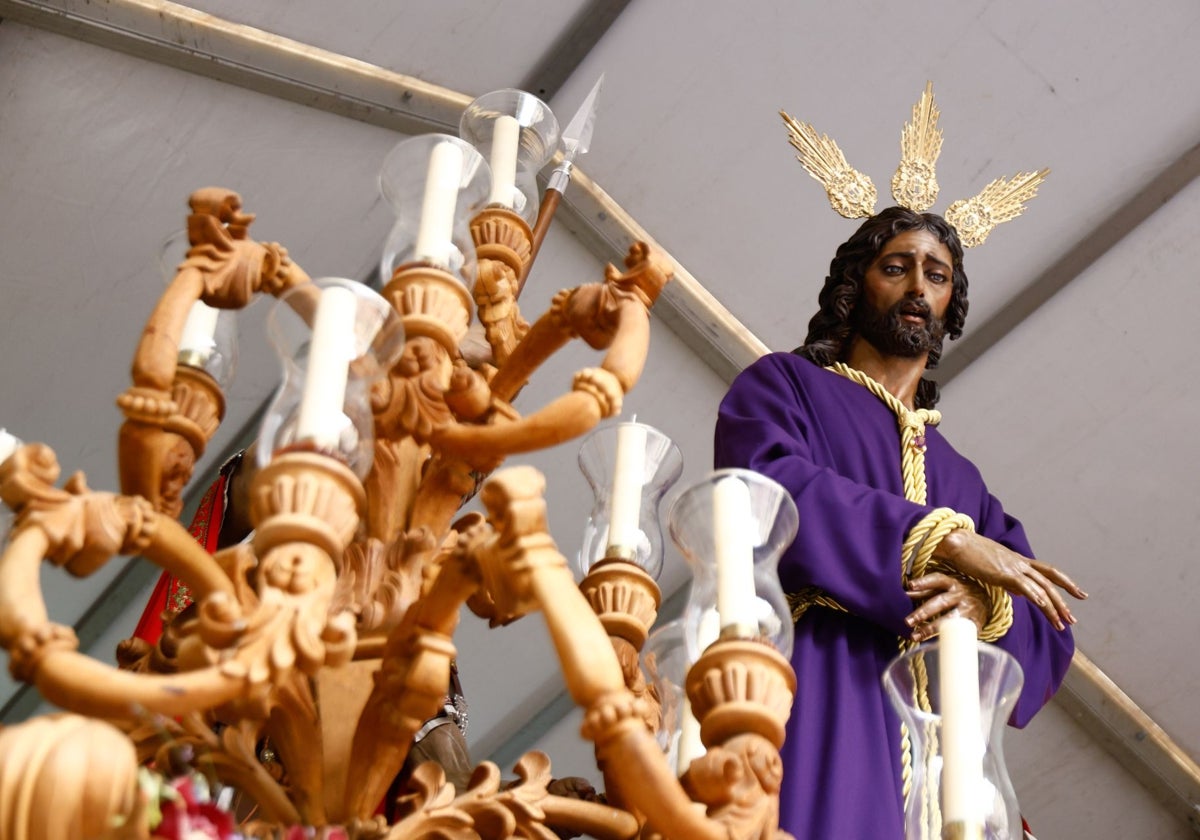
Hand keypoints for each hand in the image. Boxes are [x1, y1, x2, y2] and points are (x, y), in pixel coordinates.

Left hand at [904, 572, 987, 642]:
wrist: (986, 600)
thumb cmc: (957, 593)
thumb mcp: (944, 588)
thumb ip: (926, 590)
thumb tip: (905, 593)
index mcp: (952, 583)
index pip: (937, 580)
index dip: (924, 582)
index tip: (910, 585)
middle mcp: (961, 594)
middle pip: (941, 602)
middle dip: (923, 612)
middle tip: (907, 622)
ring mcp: (969, 609)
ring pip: (949, 620)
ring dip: (931, 629)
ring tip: (915, 636)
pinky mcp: (975, 623)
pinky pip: (960, 632)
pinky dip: (947, 638)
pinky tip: (934, 644)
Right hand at [935, 530, 1086, 630]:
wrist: (956, 542)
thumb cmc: (968, 554)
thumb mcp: (992, 568)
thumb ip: (1009, 580)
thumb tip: (1021, 593)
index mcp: (1018, 561)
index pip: (1049, 572)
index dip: (1066, 583)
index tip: (1079, 593)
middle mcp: (1020, 563)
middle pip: (1050, 582)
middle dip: (1063, 602)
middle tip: (1072, 620)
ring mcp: (1013, 567)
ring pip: (1041, 587)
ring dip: (1053, 607)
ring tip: (1061, 623)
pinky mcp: (1003, 573)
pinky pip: (1025, 586)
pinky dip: (1036, 597)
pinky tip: (1044, 607)